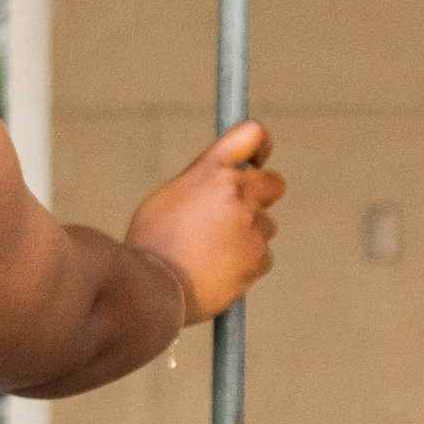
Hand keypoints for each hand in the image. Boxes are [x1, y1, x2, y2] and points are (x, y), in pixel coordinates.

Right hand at [124, 121, 284, 328]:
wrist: (151, 289)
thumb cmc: (150, 245)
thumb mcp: (167, 197)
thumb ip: (199, 182)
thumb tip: (218, 178)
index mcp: (210, 171)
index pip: (252, 135)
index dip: (261, 145)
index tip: (258, 160)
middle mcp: (236, 192)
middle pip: (274, 183)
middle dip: (261, 196)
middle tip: (235, 216)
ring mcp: (251, 225)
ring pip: (265, 225)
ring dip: (248, 236)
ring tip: (211, 254)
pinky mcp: (259, 256)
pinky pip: (262, 256)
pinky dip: (246, 264)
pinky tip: (218, 272)